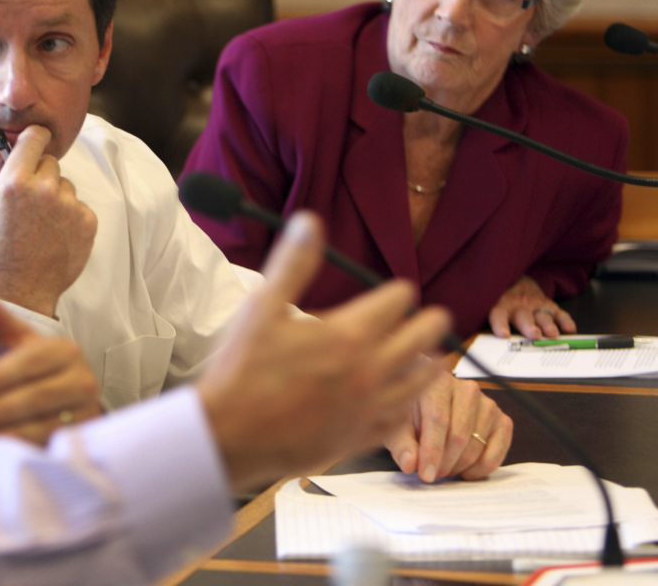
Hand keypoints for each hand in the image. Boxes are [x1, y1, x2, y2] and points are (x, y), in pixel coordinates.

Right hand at [0, 124, 96, 316]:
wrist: (20, 289)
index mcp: (15, 181)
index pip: (36, 137)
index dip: (34, 140)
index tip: (32, 148)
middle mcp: (45, 189)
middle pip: (50, 162)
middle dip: (40, 175)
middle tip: (27, 204)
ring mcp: (69, 206)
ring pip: (66, 185)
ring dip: (55, 197)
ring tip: (40, 223)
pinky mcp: (87, 222)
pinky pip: (79, 205)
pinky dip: (70, 216)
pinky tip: (54, 234)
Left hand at [0, 277, 101, 444]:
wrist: (65, 401)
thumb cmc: (32, 368)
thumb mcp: (13, 340)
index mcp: (64, 350)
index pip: (31, 362)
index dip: (2, 375)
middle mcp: (82, 379)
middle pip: (38, 396)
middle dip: (1, 409)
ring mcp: (86, 410)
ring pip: (45, 423)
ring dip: (10, 431)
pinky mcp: (83, 436)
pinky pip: (53, 443)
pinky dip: (27, 447)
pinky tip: (4, 450)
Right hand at [196, 212, 450, 491]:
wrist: (230, 436)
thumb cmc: (242, 370)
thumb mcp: (261, 308)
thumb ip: (292, 264)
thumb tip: (310, 222)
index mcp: (348, 334)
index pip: (397, 300)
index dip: (397, 291)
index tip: (394, 292)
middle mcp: (369, 371)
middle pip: (424, 337)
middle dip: (428, 321)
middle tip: (428, 317)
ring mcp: (369, 408)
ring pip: (423, 380)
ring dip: (426, 362)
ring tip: (424, 354)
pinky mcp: (362, 438)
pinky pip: (403, 419)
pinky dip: (408, 404)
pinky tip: (400, 397)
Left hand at [383, 371, 511, 481]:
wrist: (429, 403)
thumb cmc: (410, 414)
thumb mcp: (396, 426)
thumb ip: (401, 444)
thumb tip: (410, 464)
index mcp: (437, 383)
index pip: (438, 420)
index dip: (432, 451)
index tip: (426, 475)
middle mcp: (466, 389)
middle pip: (459, 435)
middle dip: (444, 463)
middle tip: (432, 476)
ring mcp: (487, 404)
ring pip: (477, 446)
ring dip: (460, 466)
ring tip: (443, 470)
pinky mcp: (501, 419)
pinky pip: (497, 451)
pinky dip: (481, 468)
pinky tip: (465, 472)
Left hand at [488, 275, 574, 338]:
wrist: (514, 276)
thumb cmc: (499, 296)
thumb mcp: (488, 304)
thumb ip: (487, 319)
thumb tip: (476, 340)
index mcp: (501, 305)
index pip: (498, 314)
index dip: (500, 324)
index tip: (503, 334)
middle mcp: (519, 305)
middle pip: (524, 317)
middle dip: (529, 326)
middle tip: (534, 335)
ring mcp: (535, 305)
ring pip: (542, 315)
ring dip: (548, 325)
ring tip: (552, 333)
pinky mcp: (548, 305)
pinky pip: (558, 313)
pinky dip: (565, 321)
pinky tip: (570, 329)